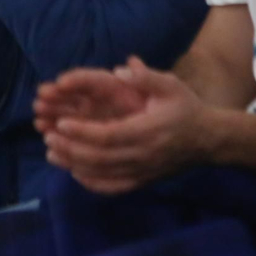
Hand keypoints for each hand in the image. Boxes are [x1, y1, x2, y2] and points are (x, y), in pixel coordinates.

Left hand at [41, 57, 208, 193]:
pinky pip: (114, 187)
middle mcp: (143, 156)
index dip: (82, 132)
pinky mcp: (143, 181)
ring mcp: (143, 172)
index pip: (109, 136)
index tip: (60, 123)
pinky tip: (75, 173)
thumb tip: (122, 68)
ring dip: (74, 165)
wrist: (208, 139)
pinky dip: (92, 183)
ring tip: (51, 153)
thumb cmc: (186, 108)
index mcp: (147, 131)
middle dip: (71, 149)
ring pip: (103, 174)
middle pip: (100, 158)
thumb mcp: (171, 85)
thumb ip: (147, 77)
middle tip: (47, 136)